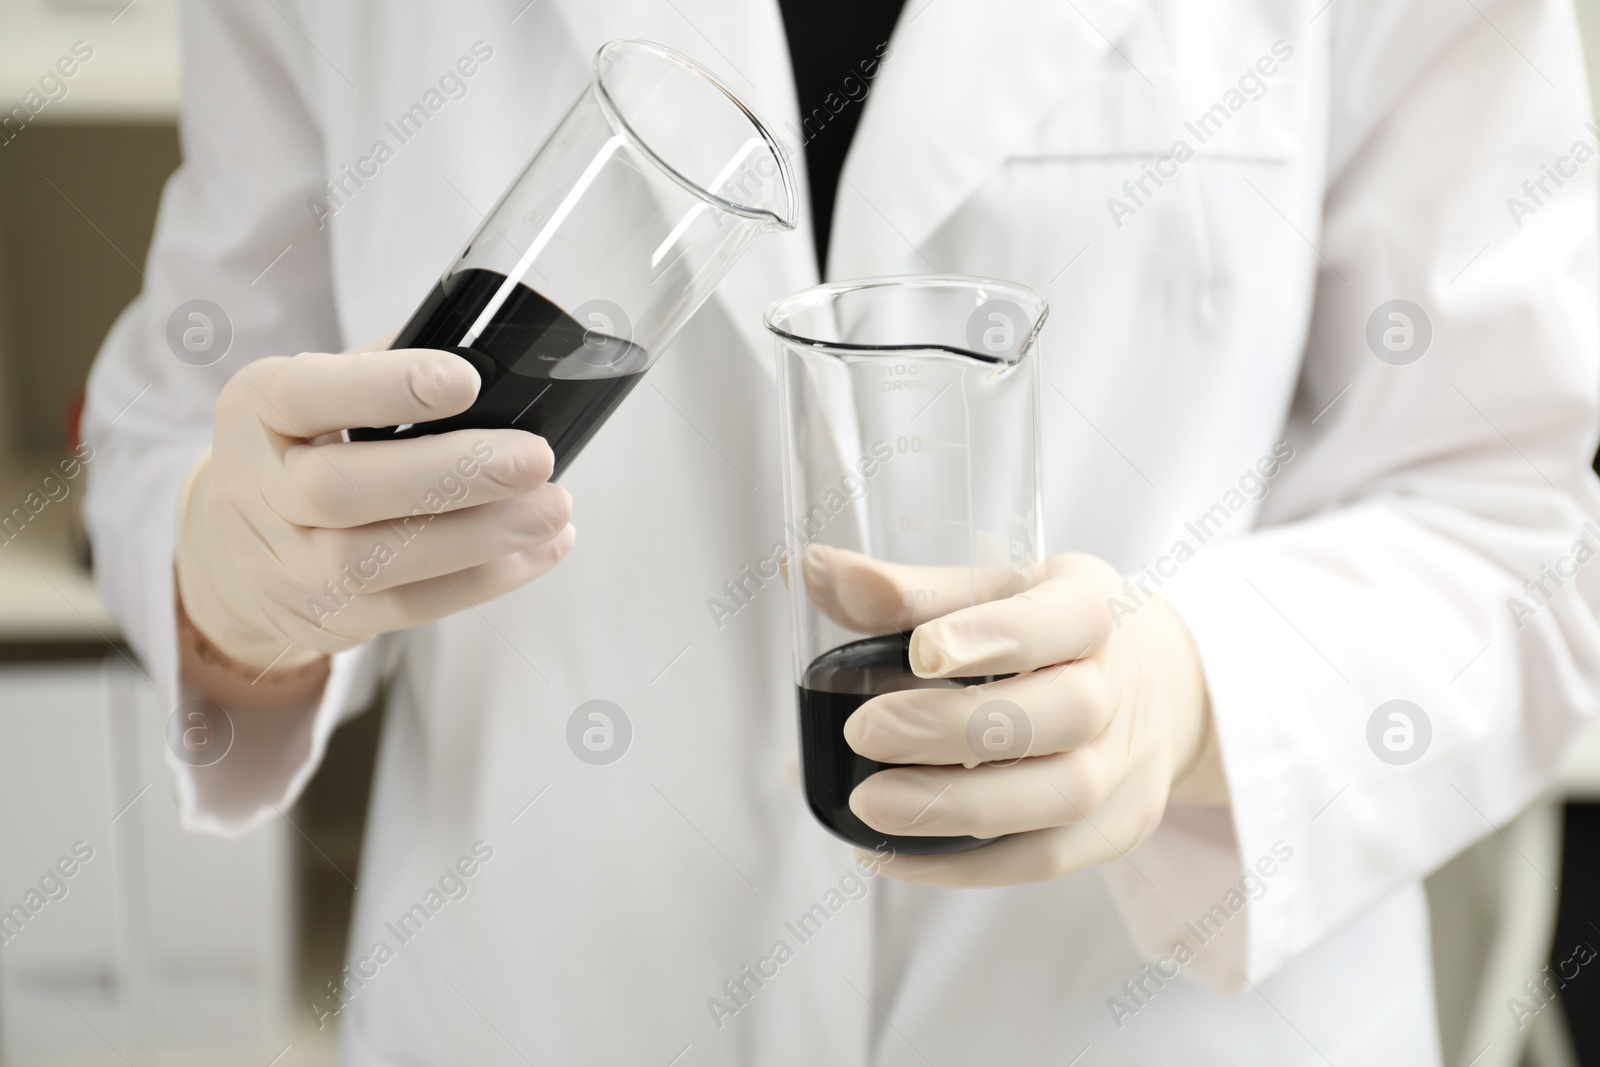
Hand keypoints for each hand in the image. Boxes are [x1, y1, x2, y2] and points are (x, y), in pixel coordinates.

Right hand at [175, 337, 573, 673]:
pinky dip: (486, 578)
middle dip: (451, 474)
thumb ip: (387, 370)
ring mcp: (287, 565)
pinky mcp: (329, 618)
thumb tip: (498, 359)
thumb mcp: (321, 395)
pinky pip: (411, 606)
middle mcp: (258, 491)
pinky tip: (540, 550)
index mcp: (257, 410)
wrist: (237, 555)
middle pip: (343, 491)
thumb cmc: (308, 449)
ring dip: (480, 537)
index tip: (465, 379)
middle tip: (535, 458)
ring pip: (377, 561)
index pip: (307, 395)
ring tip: (553, 509)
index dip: (386, 388)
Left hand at [807, 546, 1225, 886]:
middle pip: (1063, 714)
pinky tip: (894, 853)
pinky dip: (965, 865)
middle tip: (863, 731)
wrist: (1158, 689)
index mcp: (1093, 608)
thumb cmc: (1049, 632)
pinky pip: (1044, 859)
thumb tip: (808, 570)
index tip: (922, 650)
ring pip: (1059, 797)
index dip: (995, 636)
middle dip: (957, 728)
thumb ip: (905, 590)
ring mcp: (1125, 765)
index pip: (1063, 619)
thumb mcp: (994, 590)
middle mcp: (1122, 687)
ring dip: (957, 806)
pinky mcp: (1113, 829)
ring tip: (869, 804)